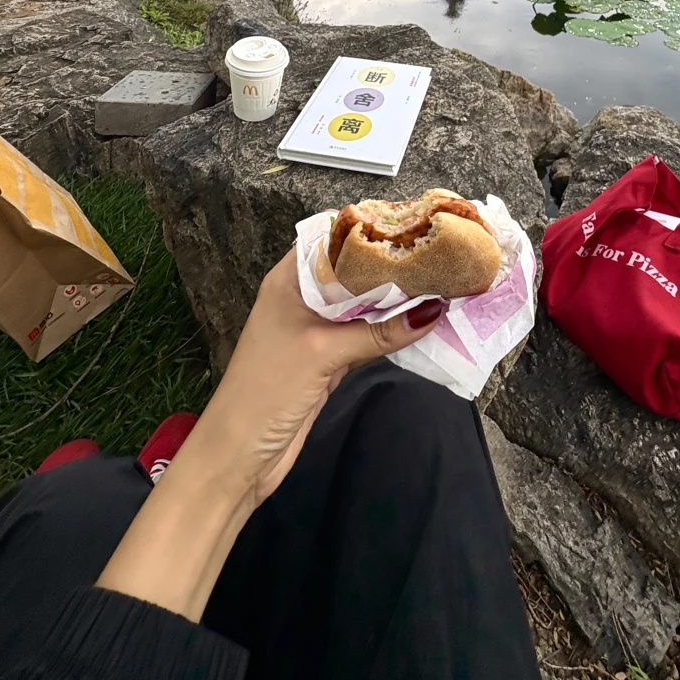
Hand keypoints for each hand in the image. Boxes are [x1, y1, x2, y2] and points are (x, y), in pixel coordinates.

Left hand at [186, 248, 443, 507]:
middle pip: (352, 272)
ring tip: (440, 282)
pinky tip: (421, 322)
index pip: (332, 239)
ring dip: (394, 300)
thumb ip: (379, 331)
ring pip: (361, 305)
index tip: (413, 223)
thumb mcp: (324, 352)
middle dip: (390, 266)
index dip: (369, 229)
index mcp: (289, 280)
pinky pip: (364, 335)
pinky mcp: (327, 359)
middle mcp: (302, 297)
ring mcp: (315, 329)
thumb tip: (435, 310)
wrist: (239, 456)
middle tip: (438, 253)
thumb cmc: (269, 389)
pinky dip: (389, 330)